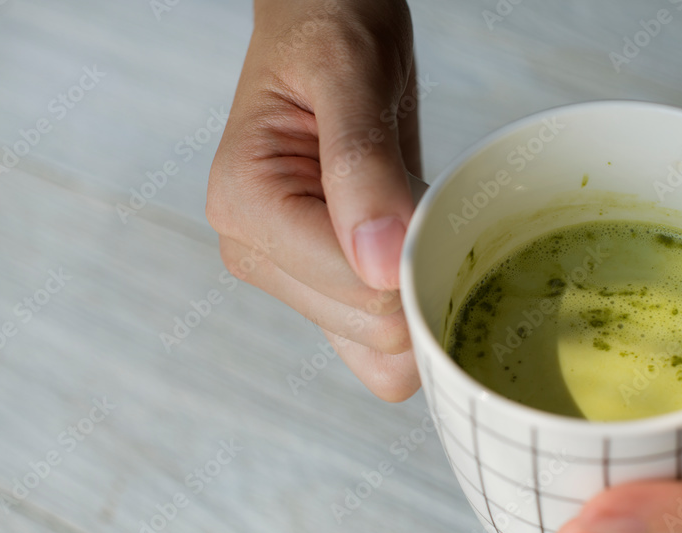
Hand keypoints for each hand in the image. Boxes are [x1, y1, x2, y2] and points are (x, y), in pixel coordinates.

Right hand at [206, 0, 420, 400]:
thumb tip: (381, 265)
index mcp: (247, 206)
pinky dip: (415, 310)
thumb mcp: (350, 71)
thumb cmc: (328, 24)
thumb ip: (361, 164)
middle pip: (374, 332)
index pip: (359, 293)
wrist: (324, 17)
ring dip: (424, 296)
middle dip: (424, 278)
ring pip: (380, 351)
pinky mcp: (321, 283)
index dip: (417, 260)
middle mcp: (256, 251)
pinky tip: (421, 252)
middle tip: (432, 205)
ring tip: (422, 221)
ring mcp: (289, 274)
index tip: (434, 205)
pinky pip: (376, 345)